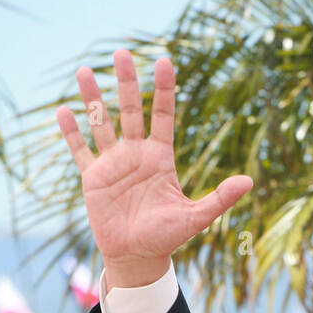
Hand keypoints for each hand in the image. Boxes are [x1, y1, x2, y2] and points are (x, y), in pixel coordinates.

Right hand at [56, 48, 252, 285]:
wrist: (138, 258)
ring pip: (101, 123)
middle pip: (130, 111)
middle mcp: (136, 154)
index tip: (164, 62)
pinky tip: (63, 111)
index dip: (164, 90)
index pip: (163, 116)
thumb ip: (220, 199)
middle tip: (122, 53)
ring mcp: (113, 164)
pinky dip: (71, 133)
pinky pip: (81, 151)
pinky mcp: (93, 179)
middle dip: (126, 83)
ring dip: (93, 98)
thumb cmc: (167, 238)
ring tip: (85, 70)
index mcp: (160, 158)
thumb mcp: (196, 218)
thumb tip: (249, 182)